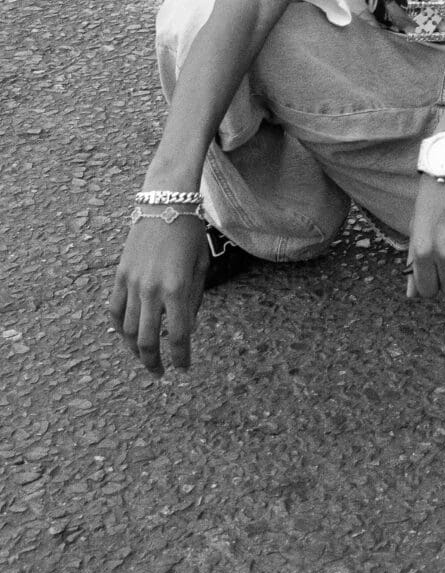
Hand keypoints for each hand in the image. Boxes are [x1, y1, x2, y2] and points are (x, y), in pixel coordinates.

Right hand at [110, 210, 209, 375]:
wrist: (165, 201)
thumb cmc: (190, 231)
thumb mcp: (201, 264)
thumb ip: (194, 299)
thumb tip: (187, 328)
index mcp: (178, 288)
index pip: (179, 335)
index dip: (181, 356)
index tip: (184, 367)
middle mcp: (152, 290)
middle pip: (148, 340)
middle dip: (154, 362)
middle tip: (161, 372)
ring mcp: (132, 283)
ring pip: (128, 330)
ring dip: (135, 349)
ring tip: (145, 357)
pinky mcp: (119, 275)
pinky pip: (114, 310)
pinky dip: (119, 328)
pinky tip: (127, 336)